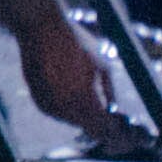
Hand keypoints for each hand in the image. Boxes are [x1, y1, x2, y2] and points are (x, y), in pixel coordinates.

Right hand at [17, 15, 126, 138]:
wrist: (41, 30)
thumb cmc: (76, 43)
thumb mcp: (102, 65)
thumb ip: (109, 91)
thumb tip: (114, 110)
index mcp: (85, 98)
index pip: (104, 128)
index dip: (115, 131)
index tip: (122, 130)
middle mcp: (66, 107)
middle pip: (89, 128)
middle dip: (101, 126)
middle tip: (110, 120)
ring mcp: (51, 107)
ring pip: (73, 122)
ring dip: (84, 117)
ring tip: (91, 102)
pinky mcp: (39, 103)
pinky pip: (58, 114)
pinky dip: (68, 110)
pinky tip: (72, 95)